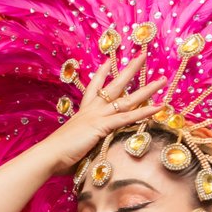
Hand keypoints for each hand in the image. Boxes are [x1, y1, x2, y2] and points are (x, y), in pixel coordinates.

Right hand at [38, 55, 166, 175]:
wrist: (49, 156)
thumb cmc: (58, 155)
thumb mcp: (75, 144)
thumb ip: (85, 142)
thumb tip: (89, 150)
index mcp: (83, 113)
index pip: (94, 88)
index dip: (101, 73)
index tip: (107, 61)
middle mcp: (92, 110)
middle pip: (115, 85)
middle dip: (129, 70)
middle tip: (142, 56)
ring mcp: (98, 116)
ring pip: (127, 99)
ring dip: (147, 89)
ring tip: (163, 79)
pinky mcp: (102, 126)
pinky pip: (127, 117)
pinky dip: (144, 111)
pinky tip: (159, 106)